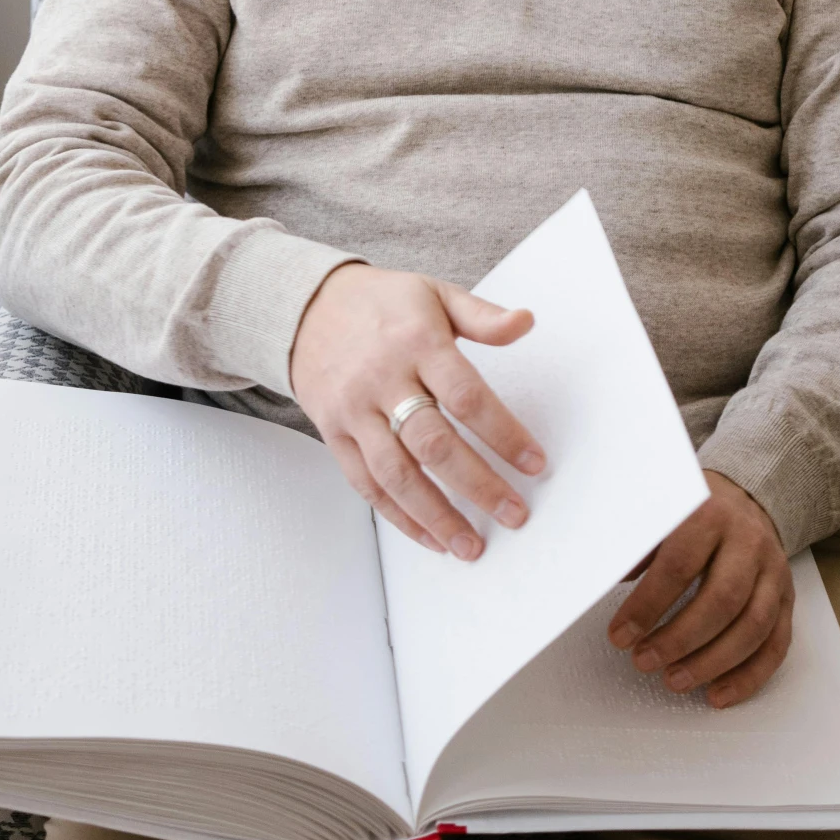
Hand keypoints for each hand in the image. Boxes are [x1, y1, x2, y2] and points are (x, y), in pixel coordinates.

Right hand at [290, 264, 545, 559]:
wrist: (305, 308)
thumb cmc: (382, 304)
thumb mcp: (434, 294)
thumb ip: (482, 316)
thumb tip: (526, 322)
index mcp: (416, 343)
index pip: (466, 396)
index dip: (503, 433)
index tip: (534, 463)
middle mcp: (383, 380)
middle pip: (433, 443)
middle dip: (478, 485)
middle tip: (515, 514)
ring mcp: (354, 412)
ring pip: (397, 474)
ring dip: (437, 516)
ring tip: (472, 545)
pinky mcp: (334, 434)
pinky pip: (366, 484)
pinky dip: (399, 517)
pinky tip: (430, 536)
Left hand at [607, 473, 792, 708]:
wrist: (743, 499)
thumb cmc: (689, 513)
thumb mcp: (657, 513)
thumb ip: (633, 548)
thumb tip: (598, 583)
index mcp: (710, 515)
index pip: (679, 566)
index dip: (647, 606)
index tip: (620, 636)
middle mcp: (749, 542)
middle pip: (722, 600)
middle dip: (680, 640)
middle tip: (644, 661)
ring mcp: (773, 572)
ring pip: (753, 627)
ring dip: (712, 663)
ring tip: (673, 681)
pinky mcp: (787, 599)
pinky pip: (776, 644)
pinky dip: (748, 676)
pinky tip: (718, 694)